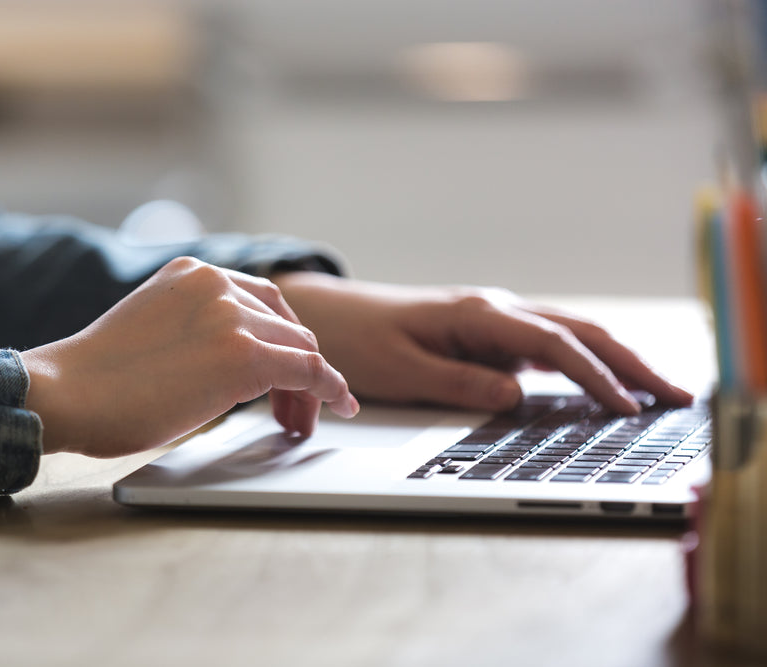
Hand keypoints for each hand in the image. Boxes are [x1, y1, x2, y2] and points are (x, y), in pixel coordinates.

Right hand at [21, 257, 357, 456]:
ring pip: (302, 348)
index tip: (288, 371)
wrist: (66, 393)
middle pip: (287, 325)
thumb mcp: (153, 329)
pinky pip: (308, 370)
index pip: (261, 301)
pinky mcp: (242, 355)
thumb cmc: (96, 379)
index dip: (281, 340)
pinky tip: (338, 406)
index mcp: (193, 272)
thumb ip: (194, 329)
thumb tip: (226, 362)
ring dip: (310, 387)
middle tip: (292, 409)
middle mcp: (216, 283)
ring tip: (299, 423)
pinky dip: (330, 389)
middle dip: (297, 367)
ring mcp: (230, 316)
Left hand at [272, 271, 693, 413]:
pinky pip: (543, 347)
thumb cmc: (356, 339)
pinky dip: (580, 363)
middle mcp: (493, 311)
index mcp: (476, 315)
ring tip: (656, 390)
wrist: (326, 316)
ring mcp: (492, 322)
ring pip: (567, 336)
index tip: (627, 406)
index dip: (595, 375)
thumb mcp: (401, 372)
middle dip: (628, 362)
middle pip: (576, 332)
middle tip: (675, 395)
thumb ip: (459, 386)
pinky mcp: (485, 335)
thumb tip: (516, 399)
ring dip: (613, 360)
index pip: (552, 343)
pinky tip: (601, 384)